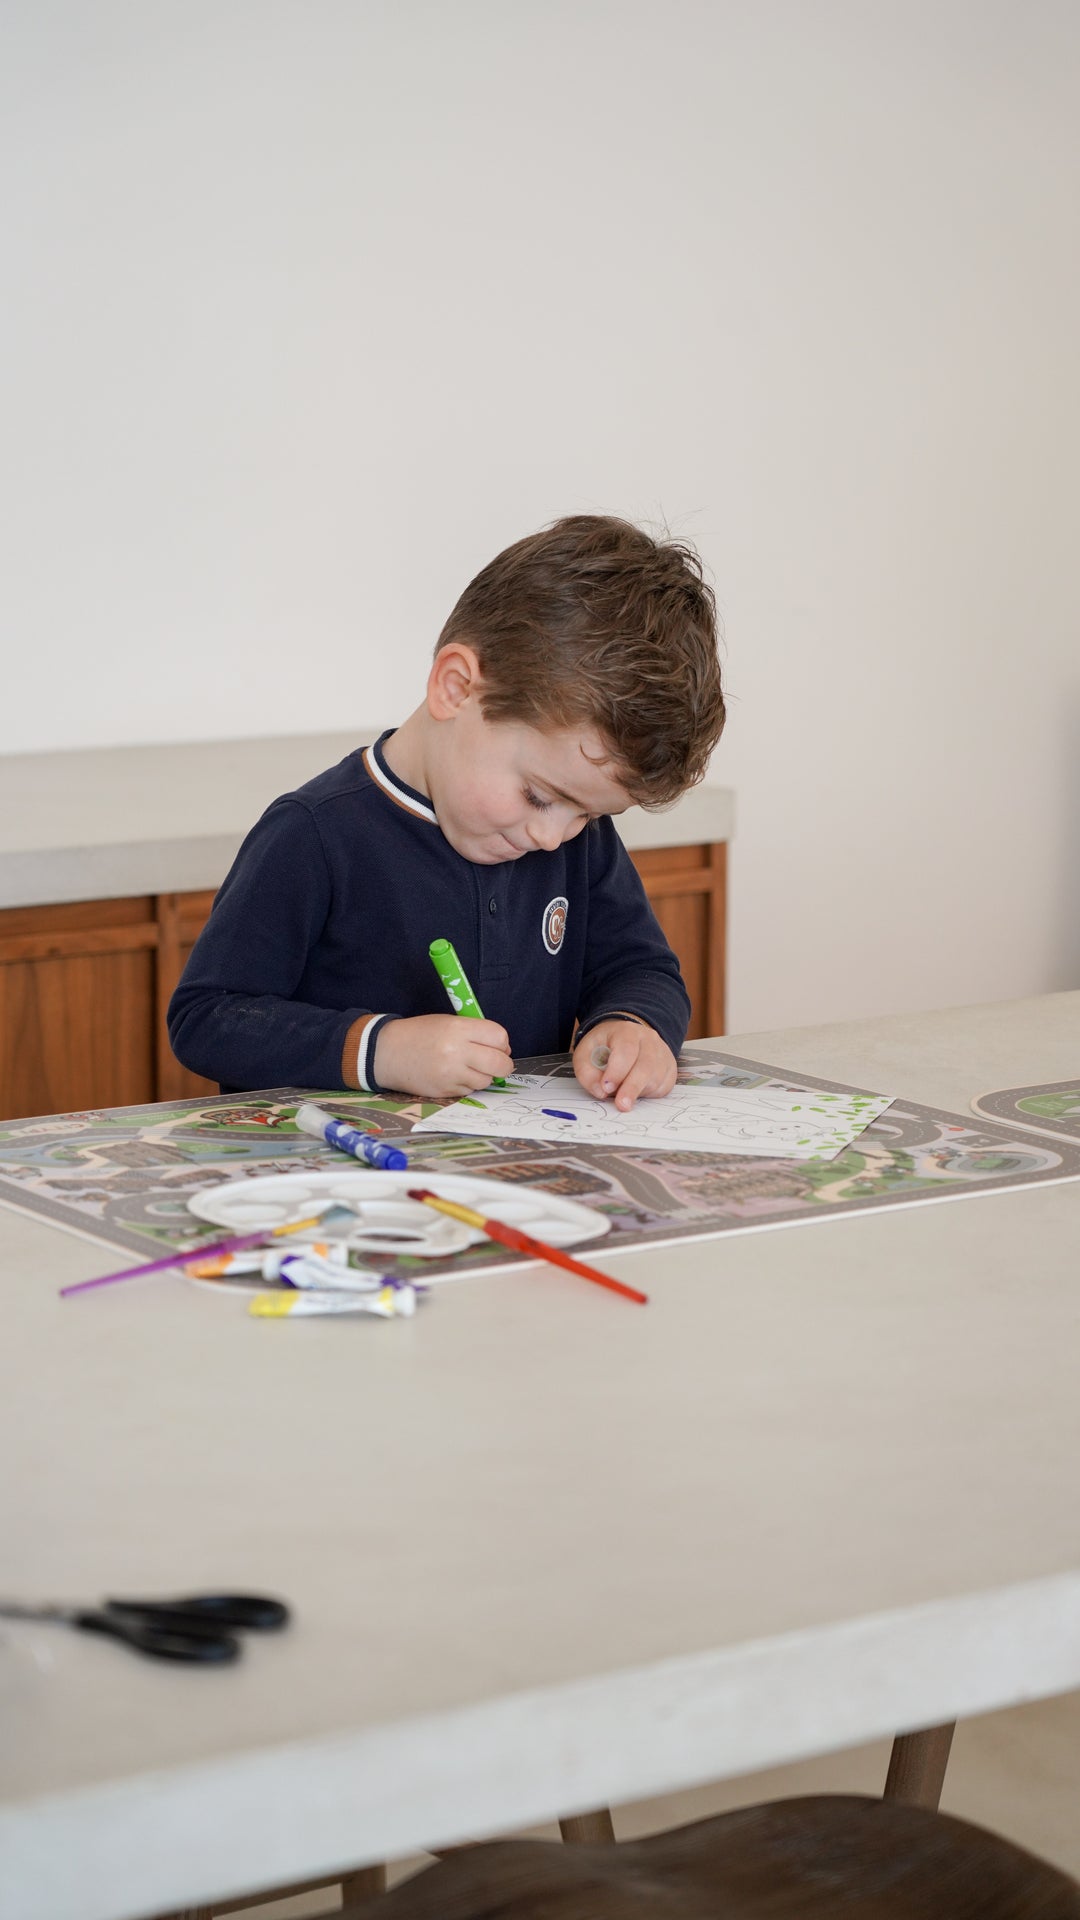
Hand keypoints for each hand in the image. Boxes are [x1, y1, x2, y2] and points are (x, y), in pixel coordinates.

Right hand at [370, 1015, 513, 1098]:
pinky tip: (454, 1075)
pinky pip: (469, 1090)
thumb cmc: (420, 1034)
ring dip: (484, 1075)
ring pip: (487, 1080)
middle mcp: (457, 1052)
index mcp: (459, 1029)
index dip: (502, 1043)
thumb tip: (503, 1050)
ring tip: (468, 1067)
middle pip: (500, 1063)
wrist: (387, 1052)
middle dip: (503, 1064)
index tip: (498, 1045)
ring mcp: (451, 1074)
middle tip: (497, 1063)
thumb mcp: (448, 1022)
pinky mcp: (445, 1091)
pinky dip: (467, 1084)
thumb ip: (475, 1032)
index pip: (499, 1037)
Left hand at [572, 1020, 676, 1110]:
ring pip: (656, 1077)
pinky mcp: (670, 1067)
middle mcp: (649, 1039)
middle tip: (621, 1105)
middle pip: (645, 1065)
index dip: (617, 1071)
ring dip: (639, 1092)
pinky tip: (638, 1091)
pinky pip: (664, 1086)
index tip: (606, 1088)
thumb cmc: (604, 1048)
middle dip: (632, 1088)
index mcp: (626, 1031)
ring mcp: (662, 1052)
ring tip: (623, 1095)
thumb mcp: (585, 1054)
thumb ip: (587, 1073)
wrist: (625, 1039)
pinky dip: (650, 1094)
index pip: (626, 1050)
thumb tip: (600, 1092)